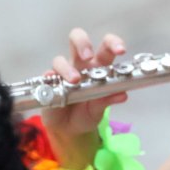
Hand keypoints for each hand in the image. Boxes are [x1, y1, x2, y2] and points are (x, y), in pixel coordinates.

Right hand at [41, 28, 128, 167]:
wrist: (70, 130)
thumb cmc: (88, 112)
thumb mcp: (100, 108)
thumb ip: (109, 99)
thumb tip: (123, 94)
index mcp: (99, 67)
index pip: (106, 47)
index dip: (113, 43)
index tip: (121, 50)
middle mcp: (81, 65)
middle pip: (78, 40)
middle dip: (83, 43)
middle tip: (88, 56)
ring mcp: (63, 73)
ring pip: (59, 60)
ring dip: (67, 69)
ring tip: (75, 81)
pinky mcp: (49, 83)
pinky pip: (47, 76)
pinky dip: (50, 78)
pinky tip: (52, 82)